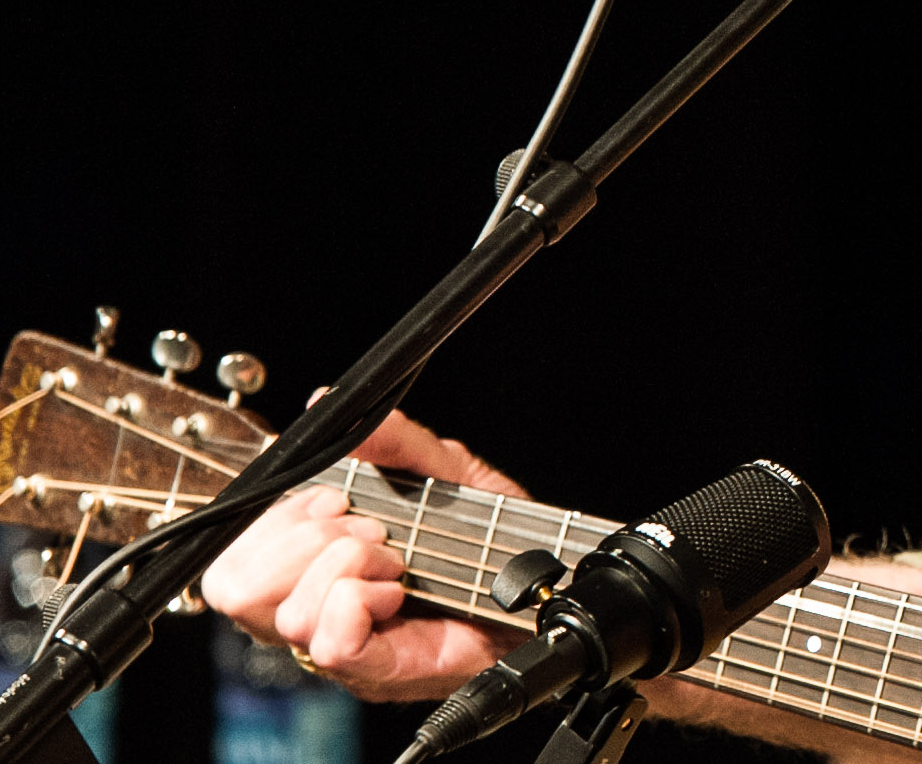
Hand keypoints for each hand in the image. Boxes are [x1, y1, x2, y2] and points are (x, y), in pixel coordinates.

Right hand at [201, 408, 526, 699]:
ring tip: (395, 561)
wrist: (541, 582)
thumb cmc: (489, 534)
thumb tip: (326, 401)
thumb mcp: (443, 468)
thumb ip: (390, 437)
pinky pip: (332, 644)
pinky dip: (363, 602)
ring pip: (285, 615)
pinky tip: (398, 590)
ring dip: (345, 569)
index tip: (338, 496)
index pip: (229, 555)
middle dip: (303, 540)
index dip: (276, 517)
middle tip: (370, 530)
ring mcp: (336, 645)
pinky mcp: (374, 670)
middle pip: (235, 587)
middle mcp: (309, 608)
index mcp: (306, 563)